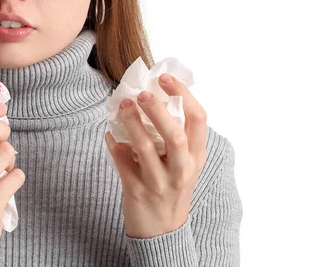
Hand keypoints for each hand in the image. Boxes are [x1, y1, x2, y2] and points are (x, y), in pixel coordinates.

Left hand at [105, 73, 206, 238]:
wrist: (162, 230)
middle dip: (156, 110)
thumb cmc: (172, 186)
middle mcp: (181, 169)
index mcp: (196, 156)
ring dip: (131, 122)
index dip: (183, 94)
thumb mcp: (183, 162)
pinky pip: (121, 161)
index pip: (198, 119)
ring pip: (144, 147)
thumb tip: (153, 94)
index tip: (165, 78)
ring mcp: (159, 182)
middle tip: (141, 94)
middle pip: (173, 134)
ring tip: (122, 106)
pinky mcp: (136, 190)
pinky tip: (110, 134)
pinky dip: (114, 144)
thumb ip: (175, 134)